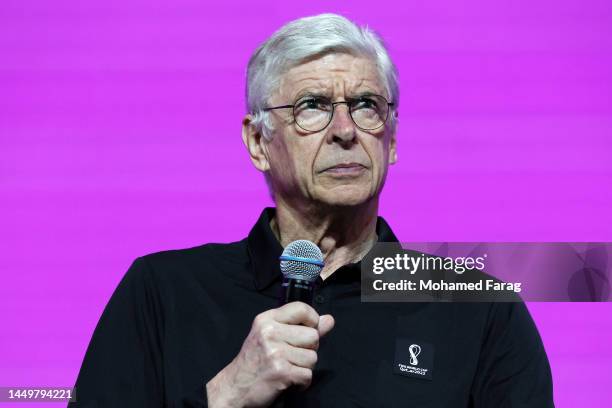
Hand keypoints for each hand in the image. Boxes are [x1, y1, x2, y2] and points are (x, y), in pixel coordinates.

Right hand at [206, 301, 334, 407]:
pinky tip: (288, 380)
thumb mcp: (272, 336)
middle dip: (308, 350)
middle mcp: (270, 332)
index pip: (302, 308)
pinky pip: (308, 375)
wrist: (234, 387)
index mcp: (267, 319)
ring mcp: (275, 352)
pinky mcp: (280, 372)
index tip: (307, 330)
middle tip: (290, 356)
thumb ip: (302, 326)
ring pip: (312, 357)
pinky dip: (301, 382)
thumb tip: (329, 319)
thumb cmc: (255, 361)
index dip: (313, 320)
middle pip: (313, 336)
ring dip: (304, 368)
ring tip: (287, 368)